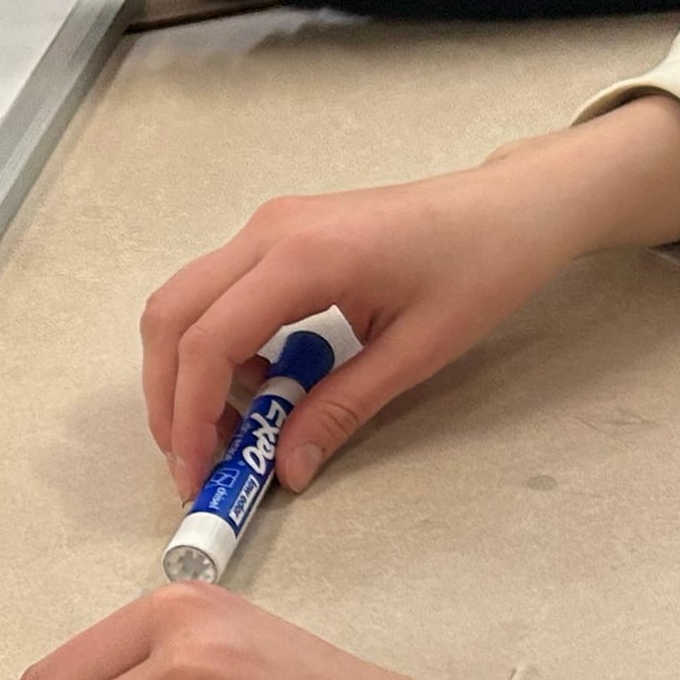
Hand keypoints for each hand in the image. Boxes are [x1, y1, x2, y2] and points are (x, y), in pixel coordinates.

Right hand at [140, 96, 679, 498]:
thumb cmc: (481, 265)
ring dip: (188, 371)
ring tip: (230, 429)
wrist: (512, 206)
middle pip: (172, 316)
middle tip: (195, 459)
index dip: (188, 416)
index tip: (198, 474)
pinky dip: (216, 344)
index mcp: (303, 256)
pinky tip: (262, 383)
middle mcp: (269, 231)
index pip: (207, 342)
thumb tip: (286, 467)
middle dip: (168, 396)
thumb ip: (341, 408)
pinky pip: (219, 291)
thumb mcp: (416, 352)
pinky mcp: (280, 233)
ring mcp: (270, 226)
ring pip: (185, 302)